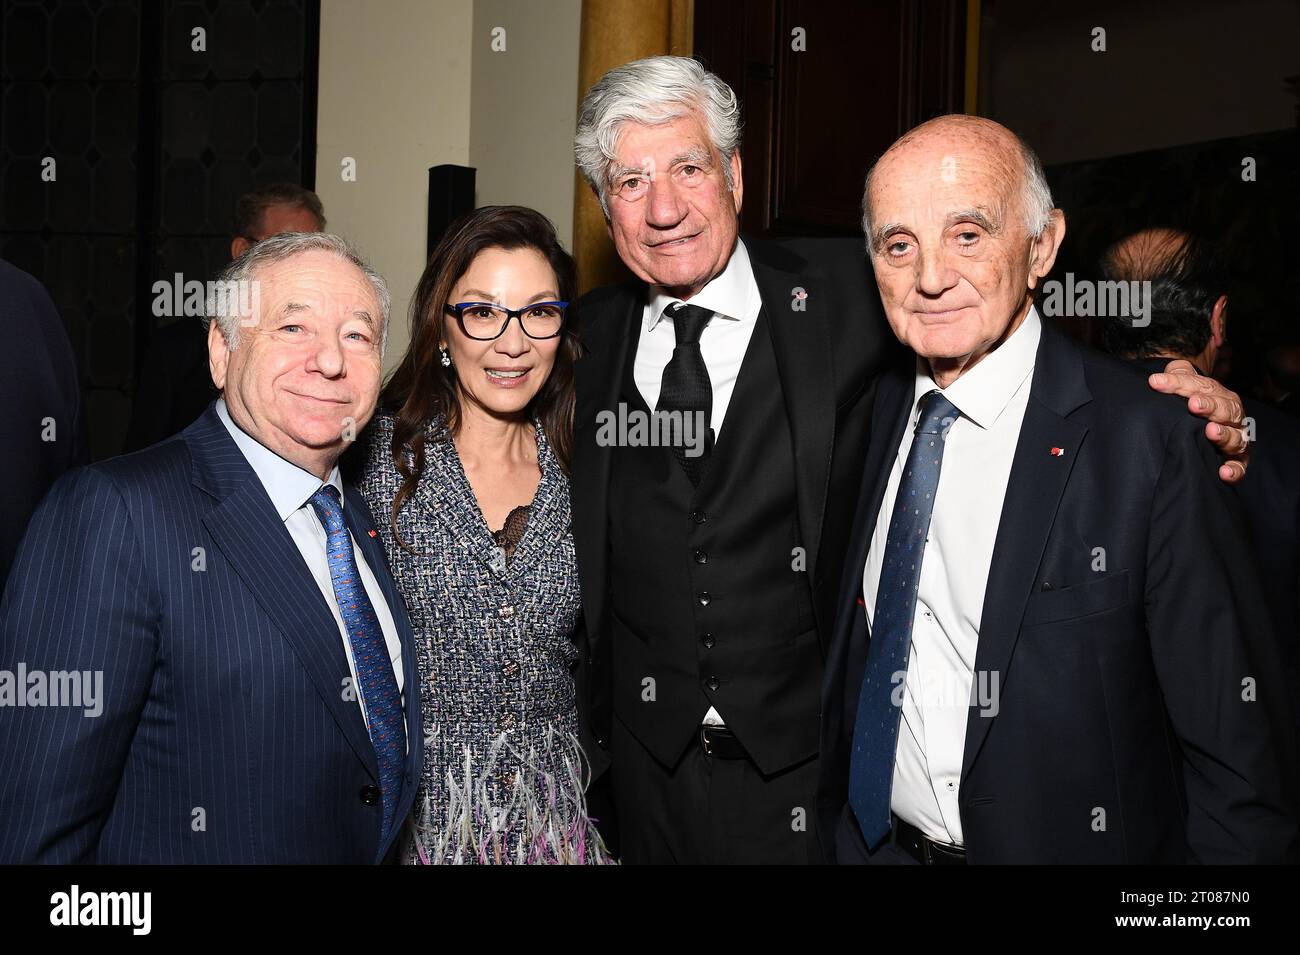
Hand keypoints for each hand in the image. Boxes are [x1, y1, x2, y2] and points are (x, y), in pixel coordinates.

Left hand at [1148, 359, 1247, 483]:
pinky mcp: (1237, 460)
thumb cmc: (1193, 403)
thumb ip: (1176, 376)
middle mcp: (1231, 416)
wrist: (1207, 421)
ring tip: (1211, 431)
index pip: (1203, 387)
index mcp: (1220, 396)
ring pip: (1236, 436)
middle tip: (1194, 404)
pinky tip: (1223, 472)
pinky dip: (1235, 469)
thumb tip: (1156, 379)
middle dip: (1210, 406)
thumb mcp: (1185, 384)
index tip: (1159, 383)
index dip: (1182, 384)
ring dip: (1224, 434)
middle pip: (1225, 409)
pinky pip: (1240, 466)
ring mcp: (1236, 438)